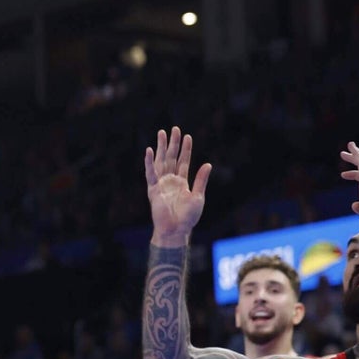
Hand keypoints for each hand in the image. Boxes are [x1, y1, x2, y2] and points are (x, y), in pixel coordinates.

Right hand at [145, 126, 211, 247]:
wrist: (175, 230)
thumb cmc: (188, 217)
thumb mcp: (198, 196)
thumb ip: (201, 180)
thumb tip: (208, 164)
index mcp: (182, 182)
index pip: (184, 161)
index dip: (186, 149)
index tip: (187, 136)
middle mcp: (170, 180)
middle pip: (171, 157)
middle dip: (173, 143)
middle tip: (174, 129)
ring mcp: (161, 184)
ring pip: (161, 161)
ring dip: (162, 147)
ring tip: (162, 133)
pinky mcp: (153, 189)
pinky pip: (150, 173)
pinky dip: (149, 162)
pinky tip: (150, 151)